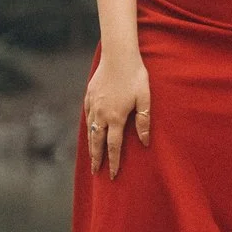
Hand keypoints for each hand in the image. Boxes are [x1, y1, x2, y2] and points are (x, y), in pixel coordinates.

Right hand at [84, 51, 151, 176]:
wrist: (118, 56)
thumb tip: (145, 142)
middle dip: (96, 159)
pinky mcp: (89, 96)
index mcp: (116, 117)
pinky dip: (87, 127)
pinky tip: (89, 131)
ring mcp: (93, 105)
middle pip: (97, 142)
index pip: (113, 146)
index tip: (112, 175)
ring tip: (92, 156)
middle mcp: (101, 114)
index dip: (113, 162)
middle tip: (96, 172)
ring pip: (89, 130)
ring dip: (91, 145)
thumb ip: (144, 121)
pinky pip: (86, 116)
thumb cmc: (135, 76)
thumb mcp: (145, 99)